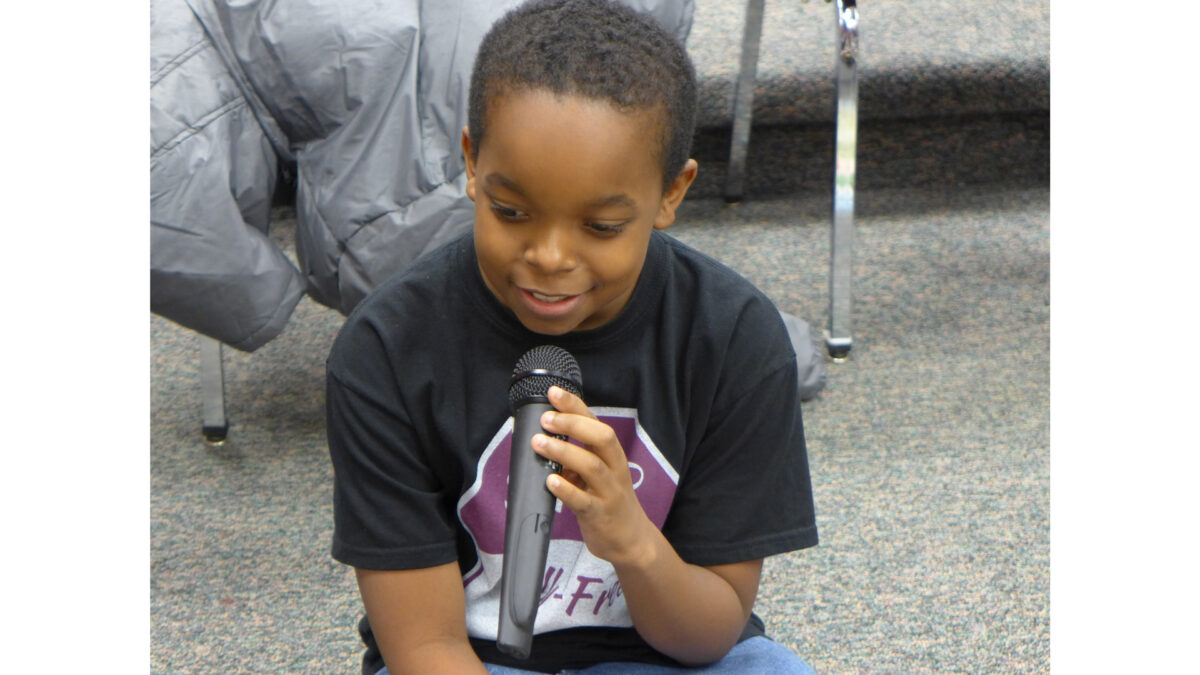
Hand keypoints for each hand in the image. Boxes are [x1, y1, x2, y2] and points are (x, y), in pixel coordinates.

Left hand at [532, 386, 655, 567]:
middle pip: (600, 437)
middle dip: (572, 424)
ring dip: (563, 452)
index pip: (595, 422)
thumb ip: (578, 457)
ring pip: (591, 465)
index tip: (554, 393)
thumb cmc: (610, 502)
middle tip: (545, 420)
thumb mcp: (599, 475)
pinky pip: (583, 500)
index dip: (575, 406)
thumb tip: (547, 440)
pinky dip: (565, 489)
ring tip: (539, 444)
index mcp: (612, 455)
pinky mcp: (600, 515)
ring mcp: (609, 492)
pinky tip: (549, 481)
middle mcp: (614, 469)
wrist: (632, 541)